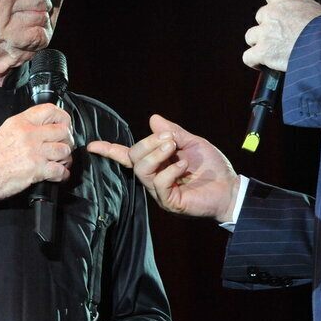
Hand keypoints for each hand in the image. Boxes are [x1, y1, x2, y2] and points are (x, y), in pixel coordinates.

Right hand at [0, 103, 73, 207]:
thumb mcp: (6, 130)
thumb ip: (26, 125)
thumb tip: (46, 125)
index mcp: (21, 122)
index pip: (51, 110)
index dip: (63, 117)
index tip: (65, 124)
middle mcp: (29, 134)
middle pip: (63, 131)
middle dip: (67, 141)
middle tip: (64, 146)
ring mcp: (34, 151)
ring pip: (64, 150)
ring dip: (65, 159)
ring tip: (61, 162)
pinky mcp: (37, 169)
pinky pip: (60, 170)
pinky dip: (63, 175)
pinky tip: (59, 175)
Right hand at [86, 114, 240, 222]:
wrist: (229, 187)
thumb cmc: (211, 167)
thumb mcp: (192, 142)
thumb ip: (172, 132)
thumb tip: (153, 119)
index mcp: (156, 162)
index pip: (127, 156)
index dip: (109, 150)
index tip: (92, 145)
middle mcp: (154, 177)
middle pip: (134, 157)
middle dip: (148, 143)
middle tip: (170, 139)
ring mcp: (160, 191)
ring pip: (142, 170)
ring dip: (157, 154)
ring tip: (174, 149)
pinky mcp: (169, 201)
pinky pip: (159, 183)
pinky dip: (170, 170)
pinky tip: (183, 167)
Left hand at [242, 0, 320, 70]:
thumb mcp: (317, 10)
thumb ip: (303, 10)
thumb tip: (306, 18)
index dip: (274, 4)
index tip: (279, 13)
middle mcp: (272, 12)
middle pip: (260, 16)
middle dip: (268, 26)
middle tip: (279, 37)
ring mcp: (265, 32)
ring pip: (251, 36)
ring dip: (259, 44)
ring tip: (270, 51)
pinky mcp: (263, 51)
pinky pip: (248, 57)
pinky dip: (253, 62)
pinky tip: (261, 65)